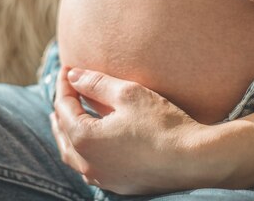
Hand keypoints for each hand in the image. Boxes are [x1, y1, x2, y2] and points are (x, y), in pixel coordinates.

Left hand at [51, 66, 219, 194]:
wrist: (193, 159)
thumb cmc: (161, 124)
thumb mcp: (128, 94)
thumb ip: (96, 83)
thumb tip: (73, 77)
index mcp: (84, 138)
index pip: (64, 107)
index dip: (65, 85)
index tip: (69, 68)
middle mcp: (87, 163)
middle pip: (62, 133)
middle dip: (61, 110)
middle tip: (64, 91)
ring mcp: (102, 178)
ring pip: (73, 155)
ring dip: (68, 134)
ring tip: (68, 119)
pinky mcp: (118, 185)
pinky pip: (90, 168)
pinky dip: (83, 152)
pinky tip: (91, 145)